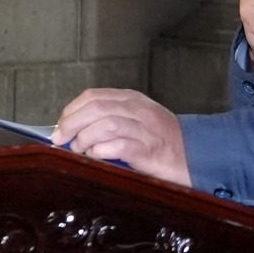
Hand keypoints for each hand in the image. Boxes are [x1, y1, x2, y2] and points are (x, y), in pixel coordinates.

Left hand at [52, 89, 191, 186]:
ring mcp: (144, 128)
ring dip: (85, 138)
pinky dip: (101, 151)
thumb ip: (109, 120)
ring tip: (79, 150)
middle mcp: (138, 109)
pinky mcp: (148, 149)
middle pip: (96, 108)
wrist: (193, 156)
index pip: (94, 96)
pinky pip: (119, 145)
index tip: (60, 125)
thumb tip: (74, 130)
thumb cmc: (161, 141)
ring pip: (106, 124)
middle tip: (60, 139)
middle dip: (71, 123)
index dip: (71, 110)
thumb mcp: (136, 121)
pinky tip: (96, 156)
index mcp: (132, 99)